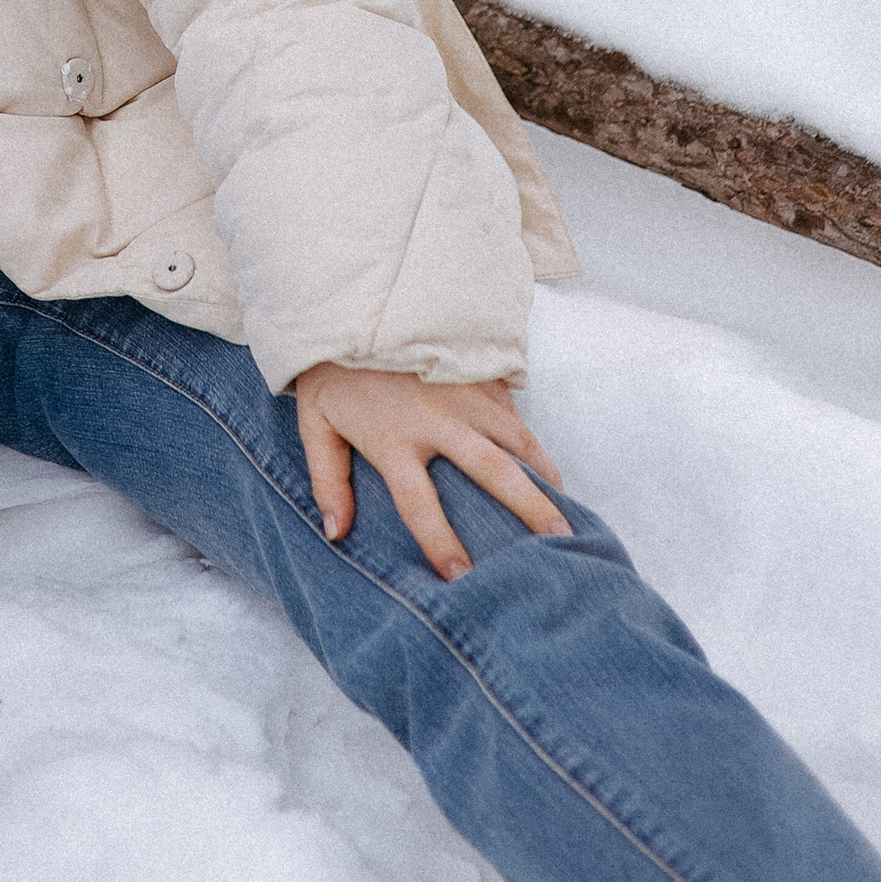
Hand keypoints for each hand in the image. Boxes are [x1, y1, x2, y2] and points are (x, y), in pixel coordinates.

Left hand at [294, 359, 568, 578]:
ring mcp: (463, 395)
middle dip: (527, 508)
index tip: (462, 576)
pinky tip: (546, 472)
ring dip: (542, 477)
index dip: (440, 541)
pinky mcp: (477, 375)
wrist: (354, 305)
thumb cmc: (333, 372)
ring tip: (564, 514)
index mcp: (393, 437)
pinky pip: (514, 415)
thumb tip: (336, 533)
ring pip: (515, 440)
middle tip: (557, 543)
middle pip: (491, 470)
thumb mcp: (315, 424)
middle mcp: (436, 419)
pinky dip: (533, 446)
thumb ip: (327, 480)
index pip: (419, 502)